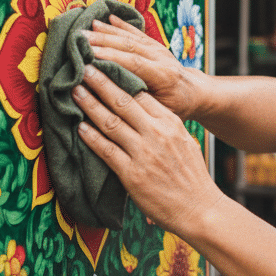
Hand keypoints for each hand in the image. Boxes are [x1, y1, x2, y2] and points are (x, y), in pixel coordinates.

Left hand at [73, 63, 223, 234]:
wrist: (200, 209)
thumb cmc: (191, 177)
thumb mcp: (185, 142)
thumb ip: (165, 126)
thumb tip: (143, 113)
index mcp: (172, 123)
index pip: (142, 94)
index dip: (121, 78)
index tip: (106, 67)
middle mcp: (158, 134)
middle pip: (123, 101)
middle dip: (101, 82)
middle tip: (84, 67)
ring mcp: (144, 154)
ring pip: (111, 122)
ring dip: (90, 105)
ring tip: (75, 91)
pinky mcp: (132, 175)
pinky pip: (106, 150)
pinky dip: (90, 137)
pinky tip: (79, 126)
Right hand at [83, 15, 200, 120]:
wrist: (193, 93)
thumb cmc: (175, 107)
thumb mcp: (161, 111)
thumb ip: (140, 102)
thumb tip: (111, 99)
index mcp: (164, 76)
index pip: (135, 63)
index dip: (112, 58)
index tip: (89, 56)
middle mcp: (162, 58)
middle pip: (130, 46)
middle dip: (103, 41)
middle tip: (79, 39)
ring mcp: (158, 49)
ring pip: (131, 37)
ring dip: (107, 31)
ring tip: (85, 27)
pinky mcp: (155, 44)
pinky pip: (136, 32)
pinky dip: (120, 25)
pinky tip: (106, 18)